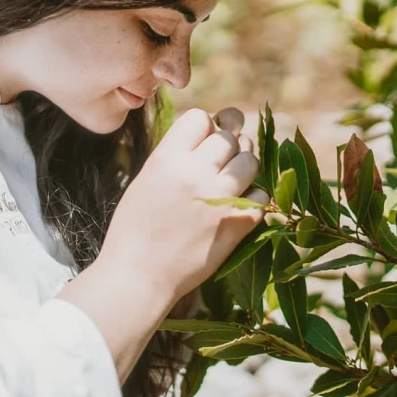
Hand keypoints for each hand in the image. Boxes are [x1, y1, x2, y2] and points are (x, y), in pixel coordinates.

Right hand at [99, 107, 268, 301]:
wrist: (138, 277)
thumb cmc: (134, 230)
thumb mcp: (147, 180)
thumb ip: (176, 155)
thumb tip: (209, 131)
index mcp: (168, 159)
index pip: (201, 118)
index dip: (205, 126)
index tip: (202, 140)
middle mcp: (196, 173)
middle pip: (230, 137)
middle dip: (228, 144)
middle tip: (220, 160)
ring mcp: (220, 199)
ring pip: (251, 160)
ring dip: (244, 166)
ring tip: (232, 179)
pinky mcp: (237, 224)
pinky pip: (261, 195)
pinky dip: (254, 198)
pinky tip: (240, 205)